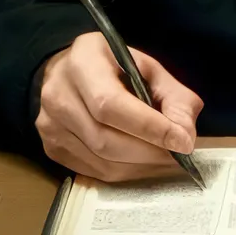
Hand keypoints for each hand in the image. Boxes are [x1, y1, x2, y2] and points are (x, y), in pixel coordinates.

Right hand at [35, 32, 203, 181]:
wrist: (69, 70)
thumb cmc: (112, 66)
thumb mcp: (147, 67)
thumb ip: (173, 97)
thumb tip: (185, 135)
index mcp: (83, 63)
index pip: (112, 104)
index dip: (149, 127)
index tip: (182, 141)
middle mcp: (59, 95)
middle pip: (105, 139)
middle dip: (149, 151)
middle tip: (178, 154)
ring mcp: (50, 125)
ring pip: (101, 160)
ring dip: (140, 165)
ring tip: (164, 158)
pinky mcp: (51, 148)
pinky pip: (92, 171)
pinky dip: (124, 171)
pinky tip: (141, 162)